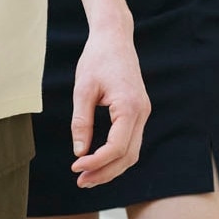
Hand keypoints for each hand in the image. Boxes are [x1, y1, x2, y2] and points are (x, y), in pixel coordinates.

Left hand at [69, 20, 150, 188]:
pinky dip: (116, 155)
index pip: (116, 147)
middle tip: (81, 181)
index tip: (76, 167)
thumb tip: (79, 152)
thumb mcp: (82, 89)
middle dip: (105, 172)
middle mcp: (141, 112)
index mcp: (129, 107)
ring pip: (132, 152)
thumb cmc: (97, 58)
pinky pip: (131, 141)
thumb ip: (81, 122)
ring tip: (87, 176)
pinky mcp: (139, 111)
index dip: (97, 162)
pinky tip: (98, 160)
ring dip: (111, 167)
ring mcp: (143, 112)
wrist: (114, 37)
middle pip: (127, 156)